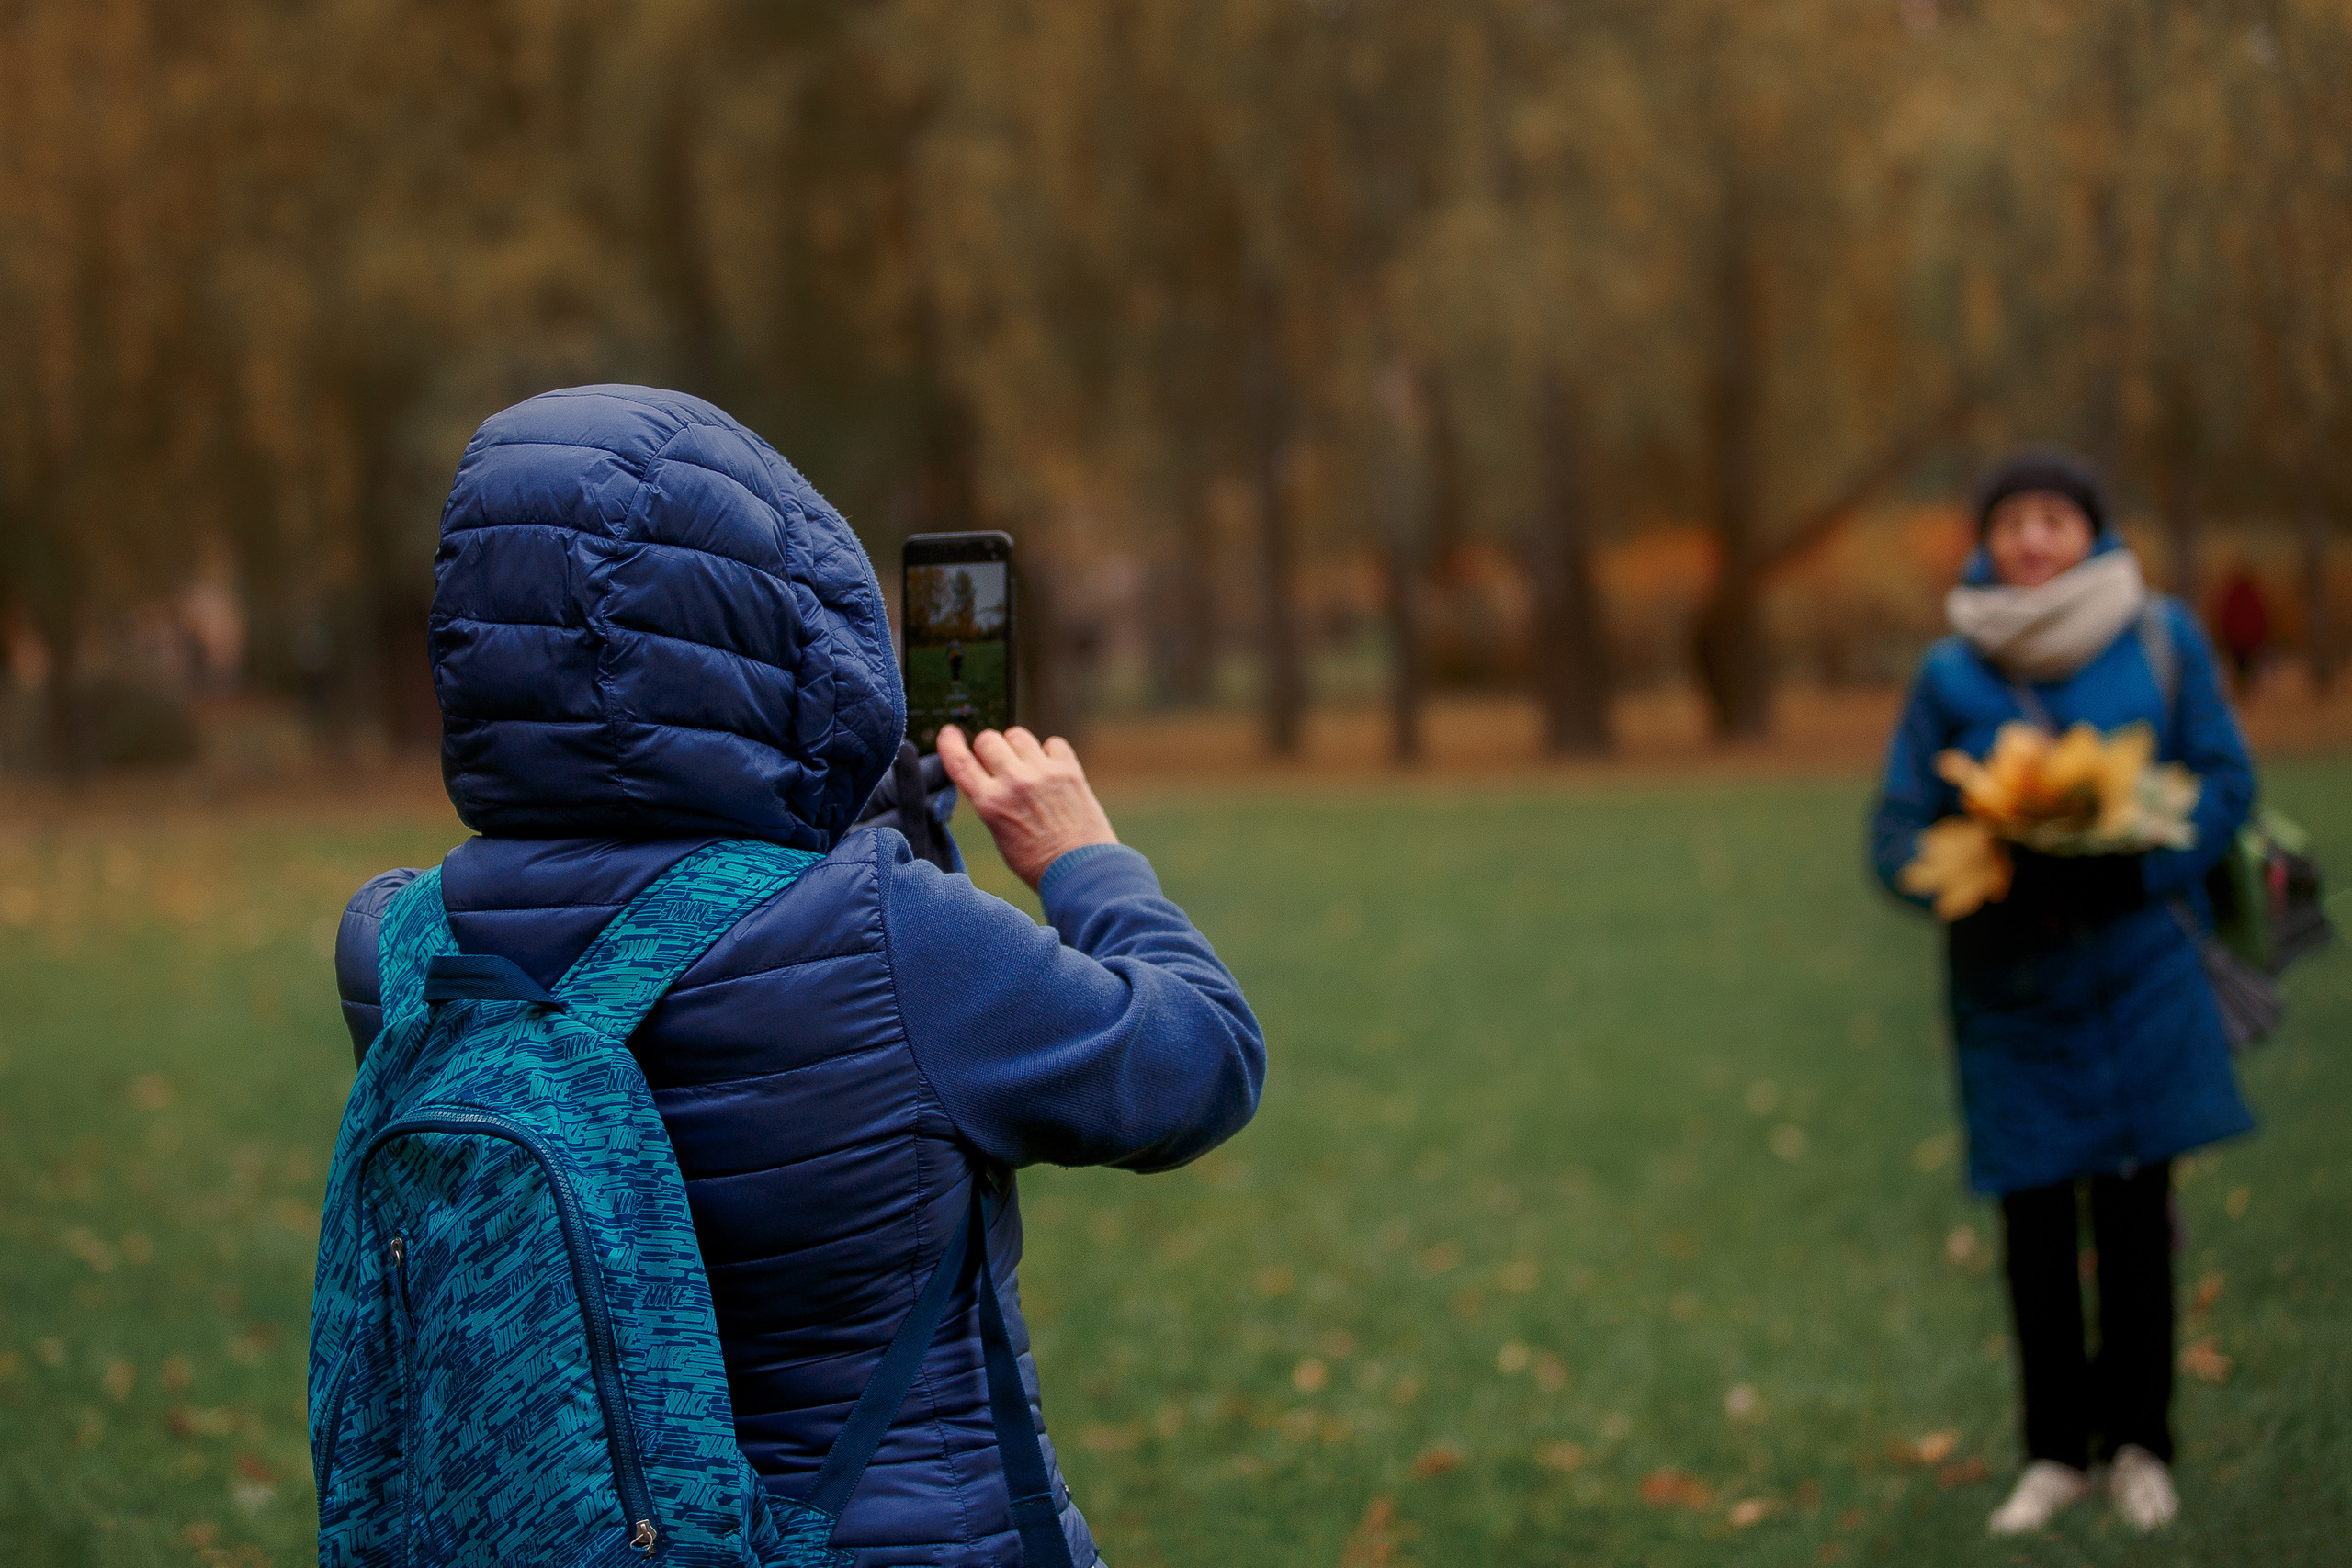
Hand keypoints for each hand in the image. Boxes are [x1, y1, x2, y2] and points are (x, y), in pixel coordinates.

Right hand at [935, 724, 1116, 888]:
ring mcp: (1043, 773)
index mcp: (990, 803)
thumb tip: (987, 773)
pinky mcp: (1069, 771)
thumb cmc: (1037, 862)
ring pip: (1018, 735)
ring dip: (1017, 747)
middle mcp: (1014, 782)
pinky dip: (1050, 753)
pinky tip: (1052, 770)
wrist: (1080, 872)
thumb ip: (990, 800)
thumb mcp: (998, 833)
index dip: (950, 742)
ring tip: (1027, 766)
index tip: (950, 733)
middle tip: (1000, 763)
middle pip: (988, 740)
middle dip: (990, 748)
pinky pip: (1053, 742)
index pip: (959, 761)